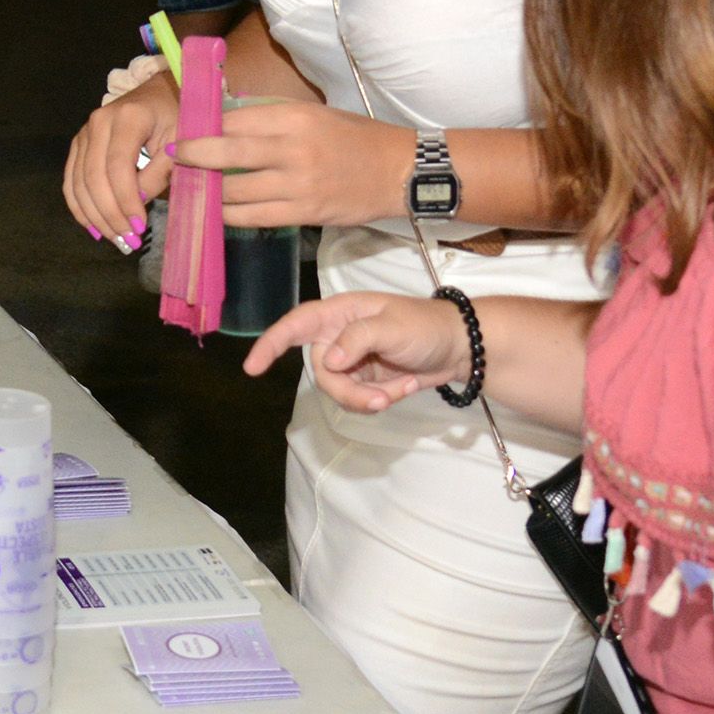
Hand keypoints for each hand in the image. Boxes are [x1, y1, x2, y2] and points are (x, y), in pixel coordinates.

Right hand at [62, 75, 178, 248]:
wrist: (160, 93)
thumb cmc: (176, 116)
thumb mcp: (180, 141)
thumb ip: (160, 171)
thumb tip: (137, 202)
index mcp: (127, 117)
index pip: (118, 167)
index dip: (125, 200)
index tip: (140, 226)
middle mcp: (98, 122)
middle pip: (94, 178)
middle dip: (110, 214)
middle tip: (128, 241)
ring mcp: (84, 133)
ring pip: (78, 183)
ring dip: (95, 217)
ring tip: (116, 240)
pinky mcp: (78, 145)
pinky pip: (71, 181)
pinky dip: (80, 208)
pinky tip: (94, 229)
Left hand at [168, 103, 409, 228]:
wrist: (400, 171)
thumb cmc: (356, 138)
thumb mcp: (315, 113)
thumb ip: (273, 117)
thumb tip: (225, 119)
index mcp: (295, 116)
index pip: (234, 119)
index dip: (204, 127)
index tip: (185, 131)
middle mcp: (292, 148)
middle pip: (225, 152)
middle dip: (192, 157)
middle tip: (174, 159)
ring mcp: (297, 184)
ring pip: (233, 190)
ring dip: (206, 190)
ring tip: (189, 187)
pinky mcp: (303, 213)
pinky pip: (252, 217)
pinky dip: (228, 214)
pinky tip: (216, 210)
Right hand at [241, 289, 470, 396]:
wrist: (461, 347)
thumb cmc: (427, 325)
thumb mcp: (392, 327)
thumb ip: (357, 340)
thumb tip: (328, 362)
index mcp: (340, 314)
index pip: (296, 325)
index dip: (270, 343)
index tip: (252, 368)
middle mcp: (340, 336)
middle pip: (322, 372)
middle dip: (349, 391)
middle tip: (380, 399)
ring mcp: (354, 360)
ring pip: (340, 391)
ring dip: (369, 397)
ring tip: (400, 390)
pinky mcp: (367, 380)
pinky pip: (359, 399)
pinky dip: (382, 398)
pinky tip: (405, 386)